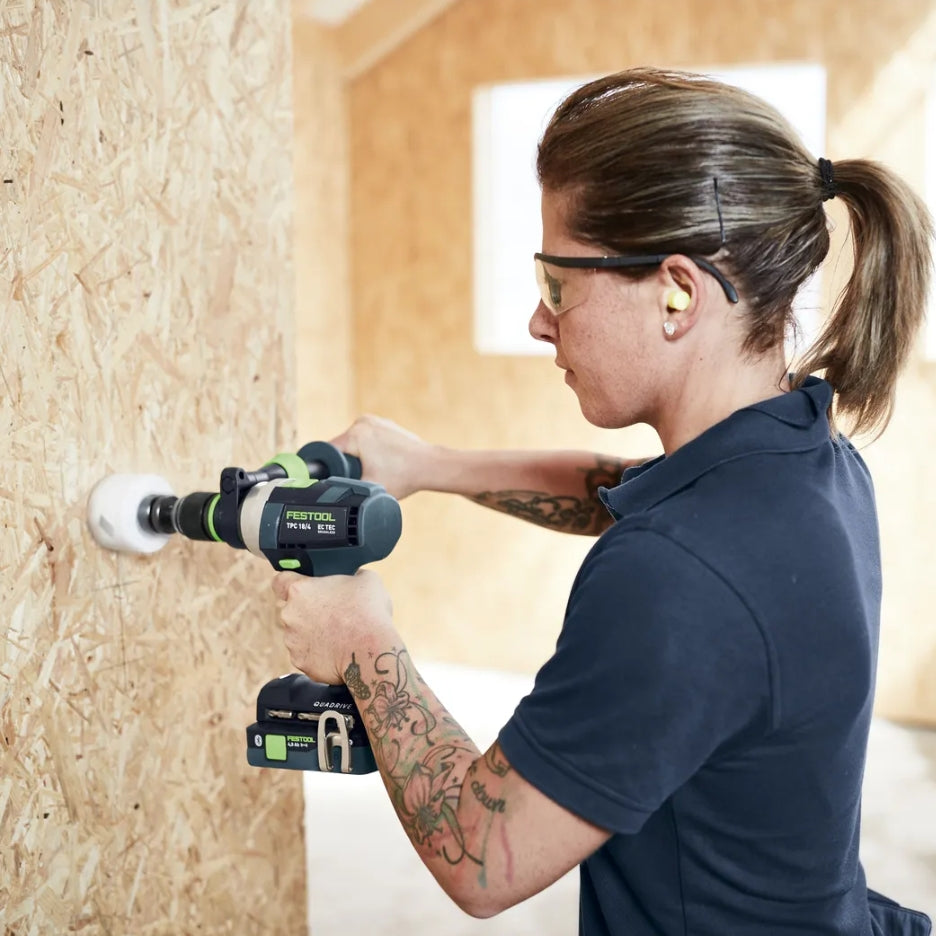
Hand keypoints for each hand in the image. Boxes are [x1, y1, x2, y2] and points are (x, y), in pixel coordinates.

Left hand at [271, 569, 394, 683]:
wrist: (371, 652)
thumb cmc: (368, 613)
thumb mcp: (366, 579)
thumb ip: (351, 576)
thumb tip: (354, 579)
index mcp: (300, 590)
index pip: (280, 581)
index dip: (290, 583)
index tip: (302, 588)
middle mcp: (290, 615)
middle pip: (294, 609)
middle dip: (310, 611)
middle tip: (335, 613)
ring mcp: (292, 641)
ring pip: (299, 633)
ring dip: (314, 633)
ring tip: (340, 634)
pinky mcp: (300, 662)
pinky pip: (307, 654)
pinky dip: (319, 653)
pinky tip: (338, 650)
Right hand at [330, 415, 436, 499]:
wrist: (430, 466)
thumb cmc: (404, 476)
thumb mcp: (368, 487)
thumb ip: (345, 487)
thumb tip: (329, 492)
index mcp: (356, 434)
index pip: (329, 452)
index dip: (330, 467)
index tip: (336, 478)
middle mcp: (363, 422)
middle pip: (342, 446)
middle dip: (346, 462)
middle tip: (361, 476)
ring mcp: (375, 420)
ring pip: (354, 442)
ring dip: (358, 455)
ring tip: (374, 469)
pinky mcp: (384, 424)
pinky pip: (367, 438)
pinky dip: (369, 449)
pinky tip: (381, 461)